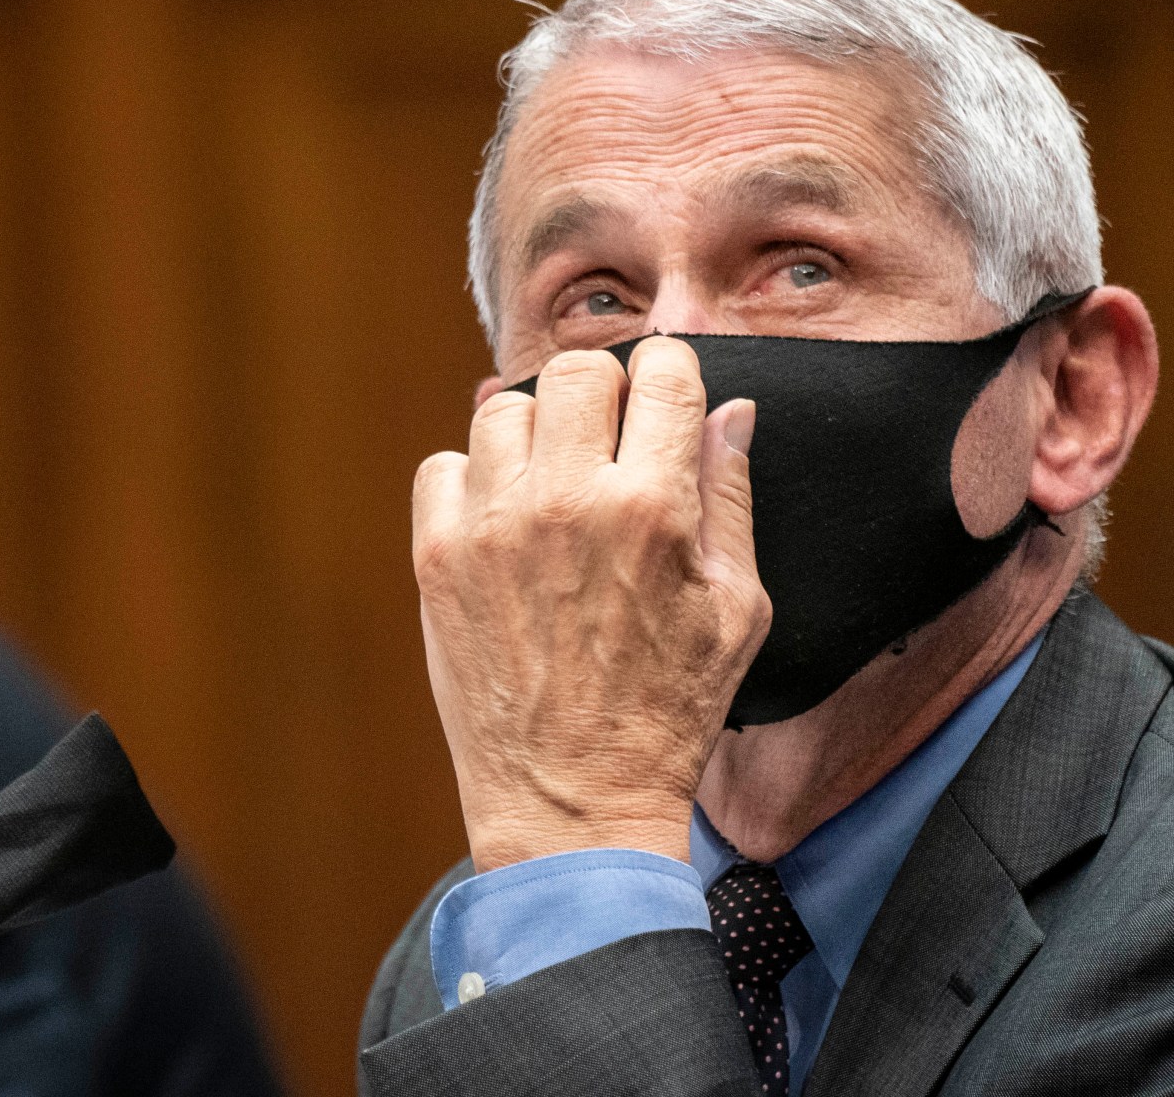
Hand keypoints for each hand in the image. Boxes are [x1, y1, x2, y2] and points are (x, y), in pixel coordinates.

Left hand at [412, 337, 768, 868]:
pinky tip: (504, 522)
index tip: (666, 393)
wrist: (573, 803)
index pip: (662, 372)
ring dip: (536, 431)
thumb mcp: (736, 608)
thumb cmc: (668, 713)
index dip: (671, 373)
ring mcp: (492, 527)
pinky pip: (442, 465)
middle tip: (612, 438)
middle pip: (578, 370)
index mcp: (652, 507)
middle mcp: (567, 503)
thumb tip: (729, 411)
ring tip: (556, 482)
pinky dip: (472, 480)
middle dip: (605, 390)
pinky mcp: (437, 558)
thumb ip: (729, 496)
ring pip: (502, 408)